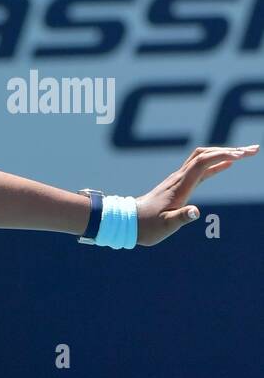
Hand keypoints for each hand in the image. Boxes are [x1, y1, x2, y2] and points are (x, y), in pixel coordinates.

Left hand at [135, 144, 257, 246]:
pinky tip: (228, 164)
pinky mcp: (178, 185)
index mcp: (180, 186)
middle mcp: (179, 178)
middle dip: (230, 151)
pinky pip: (200, 169)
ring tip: (247, 154)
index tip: (242, 156)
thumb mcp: (166, 225)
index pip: (203, 162)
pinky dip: (216, 163)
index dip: (222, 156)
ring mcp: (178, 180)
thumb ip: (181, 218)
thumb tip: (196, 212)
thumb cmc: (147, 226)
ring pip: (203, 159)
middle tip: (254, 150)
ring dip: (224, 154)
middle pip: (205, 155)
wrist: (127, 222)